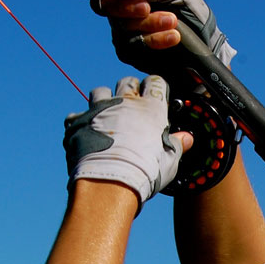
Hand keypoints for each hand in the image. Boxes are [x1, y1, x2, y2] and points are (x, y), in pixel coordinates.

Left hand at [64, 75, 192, 207]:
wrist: (110, 181)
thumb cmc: (145, 171)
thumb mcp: (170, 160)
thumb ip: (177, 144)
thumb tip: (187, 139)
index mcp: (151, 108)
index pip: (155, 83)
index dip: (155, 88)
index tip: (155, 97)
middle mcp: (124, 102)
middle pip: (127, 82)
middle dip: (129, 91)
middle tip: (131, 106)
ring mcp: (99, 110)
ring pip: (100, 92)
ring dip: (103, 100)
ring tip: (106, 116)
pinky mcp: (78, 122)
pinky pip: (77, 116)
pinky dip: (81, 123)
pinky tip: (86, 134)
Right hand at [72, 0, 235, 70]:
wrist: (205, 42)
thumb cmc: (190, 10)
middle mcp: (121, 8)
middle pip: (104, 5)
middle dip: (124, 7)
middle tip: (147, 7)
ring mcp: (123, 32)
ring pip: (121, 28)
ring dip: (148, 24)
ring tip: (173, 22)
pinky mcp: (131, 53)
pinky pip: (133, 47)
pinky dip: (154, 41)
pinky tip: (172, 37)